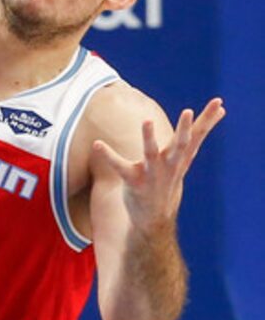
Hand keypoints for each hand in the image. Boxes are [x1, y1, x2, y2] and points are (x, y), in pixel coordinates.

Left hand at [92, 99, 224, 235]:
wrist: (156, 217)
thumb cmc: (169, 179)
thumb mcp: (186, 157)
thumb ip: (199, 134)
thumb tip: (222, 111)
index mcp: (181, 156)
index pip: (199, 134)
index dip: (208, 118)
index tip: (218, 102)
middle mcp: (169, 163)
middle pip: (180, 144)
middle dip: (184, 128)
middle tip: (188, 111)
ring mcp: (152, 173)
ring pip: (151, 152)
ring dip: (150, 137)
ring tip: (147, 121)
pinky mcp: (134, 182)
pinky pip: (119, 166)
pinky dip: (108, 155)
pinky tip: (97, 144)